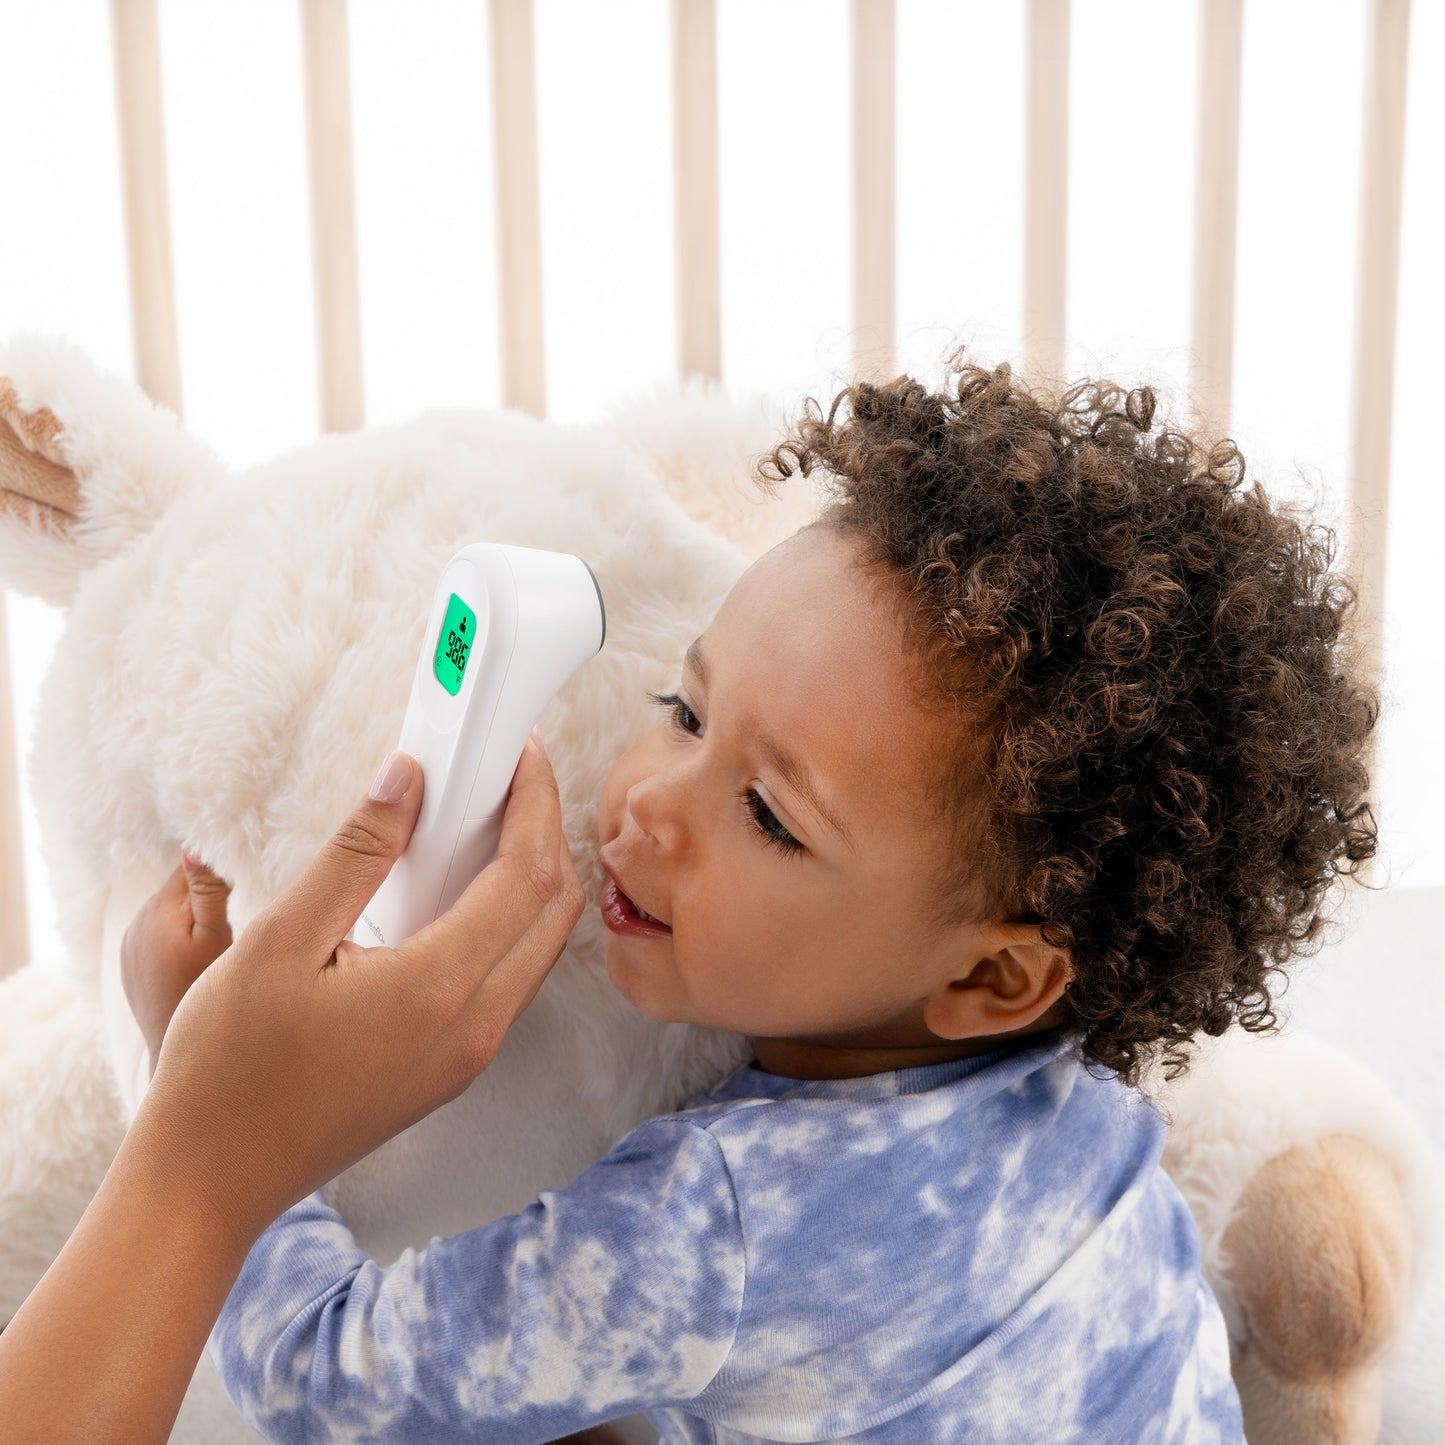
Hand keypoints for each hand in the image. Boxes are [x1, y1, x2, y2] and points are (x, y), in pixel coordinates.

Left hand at [121, 853, 233, 1072]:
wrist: (174, 1054)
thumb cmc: (204, 996)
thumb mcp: (217, 939)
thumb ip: (208, 893)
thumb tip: (195, 849)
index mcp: (158, 911)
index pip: (190, 867)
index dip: (220, 872)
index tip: (245, 887)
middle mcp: (136, 923)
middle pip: (180, 890)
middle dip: (207, 897)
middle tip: (237, 923)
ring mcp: (130, 946)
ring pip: (170, 914)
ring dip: (192, 918)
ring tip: (218, 945)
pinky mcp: (131, 965)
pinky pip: (159, 937)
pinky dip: (179, 940)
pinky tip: (197, 963)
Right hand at [133, 735, 584, 1249]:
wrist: (212, 1179)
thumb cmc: (227, 1069)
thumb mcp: (278, 941)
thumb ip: (354, 854)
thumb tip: (406, 779)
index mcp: (441, 989)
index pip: (529, 874)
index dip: (536, 801)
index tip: (524, 752)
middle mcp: (475, 1027)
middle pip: (555, 910)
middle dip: (548, 831)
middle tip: (513, 778)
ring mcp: (470, 1056)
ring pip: (540, 948)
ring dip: (534, 880)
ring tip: (487, 823)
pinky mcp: (453, 1070)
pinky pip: (510, 981)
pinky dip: (509, 923)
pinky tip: (459, 894)